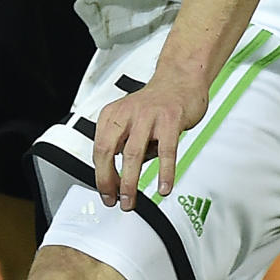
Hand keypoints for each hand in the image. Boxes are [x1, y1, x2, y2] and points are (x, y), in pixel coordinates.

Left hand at [92, 71, 208, 209]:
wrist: (180, 78)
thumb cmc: (156, 103)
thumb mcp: (130, 119)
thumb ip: (125, 144)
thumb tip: (120, 177)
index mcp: (114, 113)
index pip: (99, 148)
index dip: (100, 174)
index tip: (105, 192)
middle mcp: (128, 112)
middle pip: (108, 150)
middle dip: (108, 180)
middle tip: (114, 200)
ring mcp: (148, 115)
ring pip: (133, 154)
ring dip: (130, 183)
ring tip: (130, 200)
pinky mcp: (170, 119)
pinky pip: (166, 151)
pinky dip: (164, 173)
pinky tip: (163, 187)